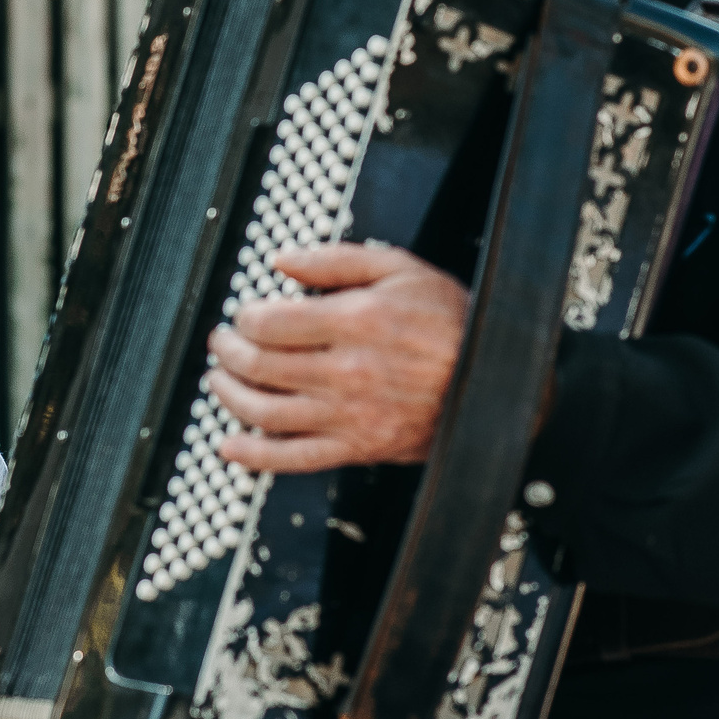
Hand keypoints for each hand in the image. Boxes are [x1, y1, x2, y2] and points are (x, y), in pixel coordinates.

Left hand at [209, 242, 469, 472]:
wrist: (498, 380)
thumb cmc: (454, 322)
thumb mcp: (401, 268)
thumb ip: (335, 260)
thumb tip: (283, 261)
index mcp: (355, 322)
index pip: (271, 323)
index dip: (245, 317)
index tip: (244, 314)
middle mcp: (346, 372)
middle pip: (260, 366)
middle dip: (229, 352)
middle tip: (224, 342)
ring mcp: (349, 415)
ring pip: (265, 412)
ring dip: (230, 396)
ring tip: (220, 381)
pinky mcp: (357, 446)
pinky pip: (293, 458)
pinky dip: (253, 455)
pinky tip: (230, 445)